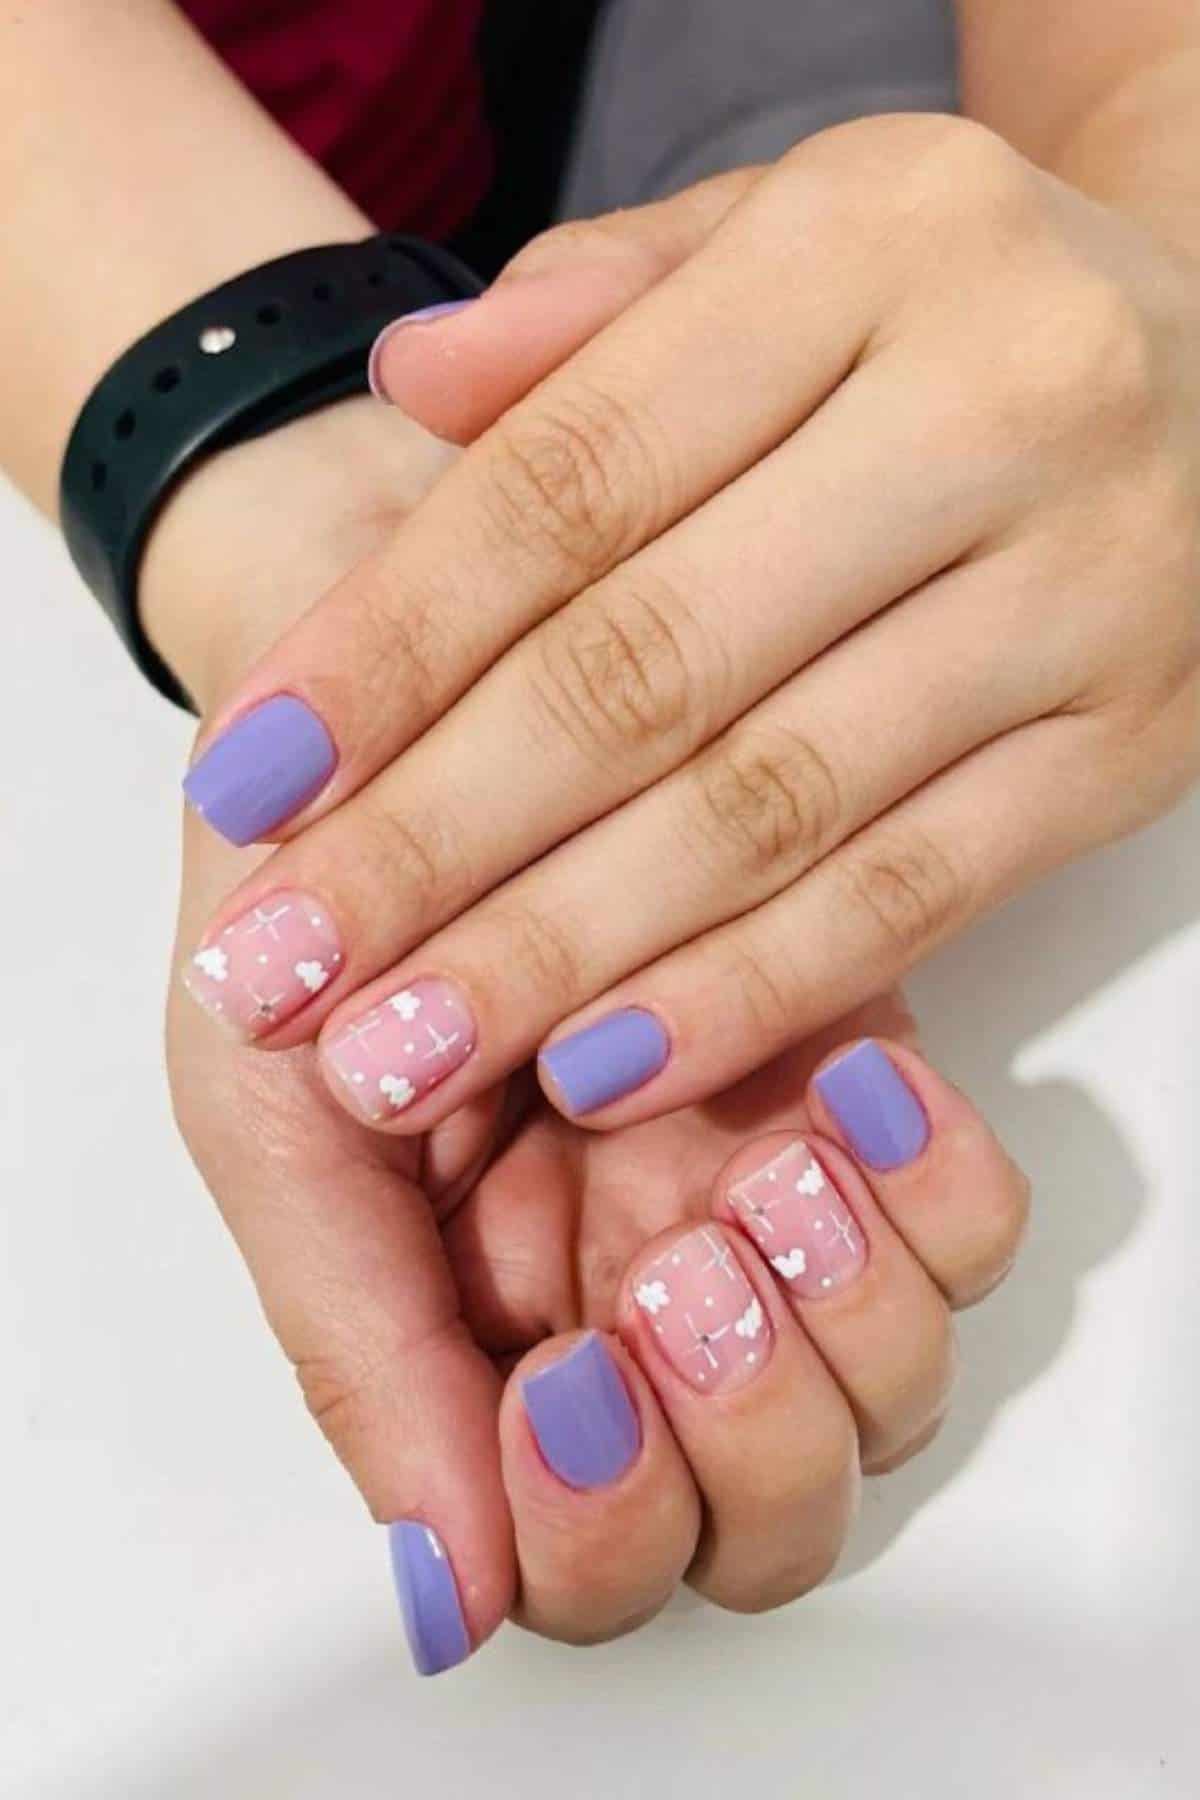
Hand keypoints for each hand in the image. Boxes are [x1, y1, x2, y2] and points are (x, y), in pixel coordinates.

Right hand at [151, 396, 1025, 1673]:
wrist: (403, 653)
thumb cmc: (315, 880)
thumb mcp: (270, 1103)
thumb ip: (355, 1343)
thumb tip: (447, 1594)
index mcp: (483, 1332)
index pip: (599, 1558)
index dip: (608, 1524)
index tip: (570, 1390)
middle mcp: (629, 1286)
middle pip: (768, 1513)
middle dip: (748, 1431)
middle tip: (676, 1273)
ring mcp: (750, 1190)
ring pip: (885, 1385)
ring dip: (847, 1310)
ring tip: (759, 1165)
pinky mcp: (849, 1078)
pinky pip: (966, 1223)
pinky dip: (933, 1190)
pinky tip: (849, 1087)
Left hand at [177, 115, 1199, 1141]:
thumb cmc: (960, 312)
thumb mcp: (786, 238)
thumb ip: (598, 304)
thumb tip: (411, 390)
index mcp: (872, 246)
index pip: (569, 481)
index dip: (387, 646)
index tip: (245, 779)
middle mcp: (999, 406)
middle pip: (649, 666)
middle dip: (437, 837)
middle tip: (282, 966)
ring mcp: (1087, 592)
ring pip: (772, 808)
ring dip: (561, 949)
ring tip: (398, 1042)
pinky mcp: (1136, 748)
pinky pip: (914, 895)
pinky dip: (745, 993)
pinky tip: (598, 1062)